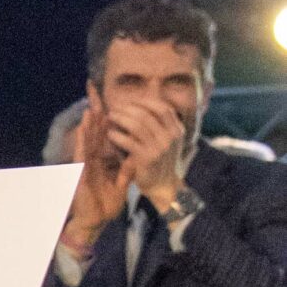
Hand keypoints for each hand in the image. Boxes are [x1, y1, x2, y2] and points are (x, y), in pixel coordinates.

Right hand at [62, 91, 128, 249]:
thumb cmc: (104, 206)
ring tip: (92, 106)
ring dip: (89, 124)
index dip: (107, 119)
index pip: (105, 136)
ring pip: (88, 140)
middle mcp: (91, 160)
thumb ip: (126, 170)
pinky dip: (83, 140)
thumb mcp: (121, 185)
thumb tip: (136, 155)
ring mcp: (84, 166)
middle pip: (94, 133)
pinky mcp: (80, 174)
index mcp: (101, 161)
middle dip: (96, 113)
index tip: (110, 102)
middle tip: (96, 93)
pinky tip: (85, 128)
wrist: (94, 223)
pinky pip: (83, 154)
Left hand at [103, 91, 188, 211]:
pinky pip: (129, 141)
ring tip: (110, 117)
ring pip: (137, 125)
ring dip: (121, 118)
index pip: (162, 108)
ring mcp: (159, 147)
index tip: (131, 101)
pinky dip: (117, 136)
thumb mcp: (168, 141)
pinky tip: (110, 134)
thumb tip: (146, 104)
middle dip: (128, 108)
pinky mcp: (146, 158)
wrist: (163, 186)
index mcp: (177, 130)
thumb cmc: (161, 161)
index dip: (146, 102)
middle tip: (115, 107)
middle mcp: (170, 136)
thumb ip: (161, 125)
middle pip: (147, 113)